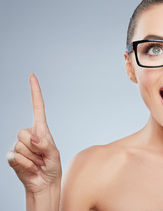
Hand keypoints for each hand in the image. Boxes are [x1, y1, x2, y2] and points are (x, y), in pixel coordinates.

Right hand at [7, 73, 61, 193]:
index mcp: (41, 130)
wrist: (44, 183)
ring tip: (38, 162)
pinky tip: (31, 168)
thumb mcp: (54, 155)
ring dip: (32, 157)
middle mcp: (29, 135)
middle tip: (42, 156)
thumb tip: (34, 138)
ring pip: (20, 146)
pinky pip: (15, 157)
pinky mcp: (12, 157)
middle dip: (35, 147)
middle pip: (24, 132)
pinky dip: (26, 164)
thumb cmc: (52, 167)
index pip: (37, 107)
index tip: (32, 76)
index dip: (35, 92)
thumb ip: (46, 145)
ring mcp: (19, 146)